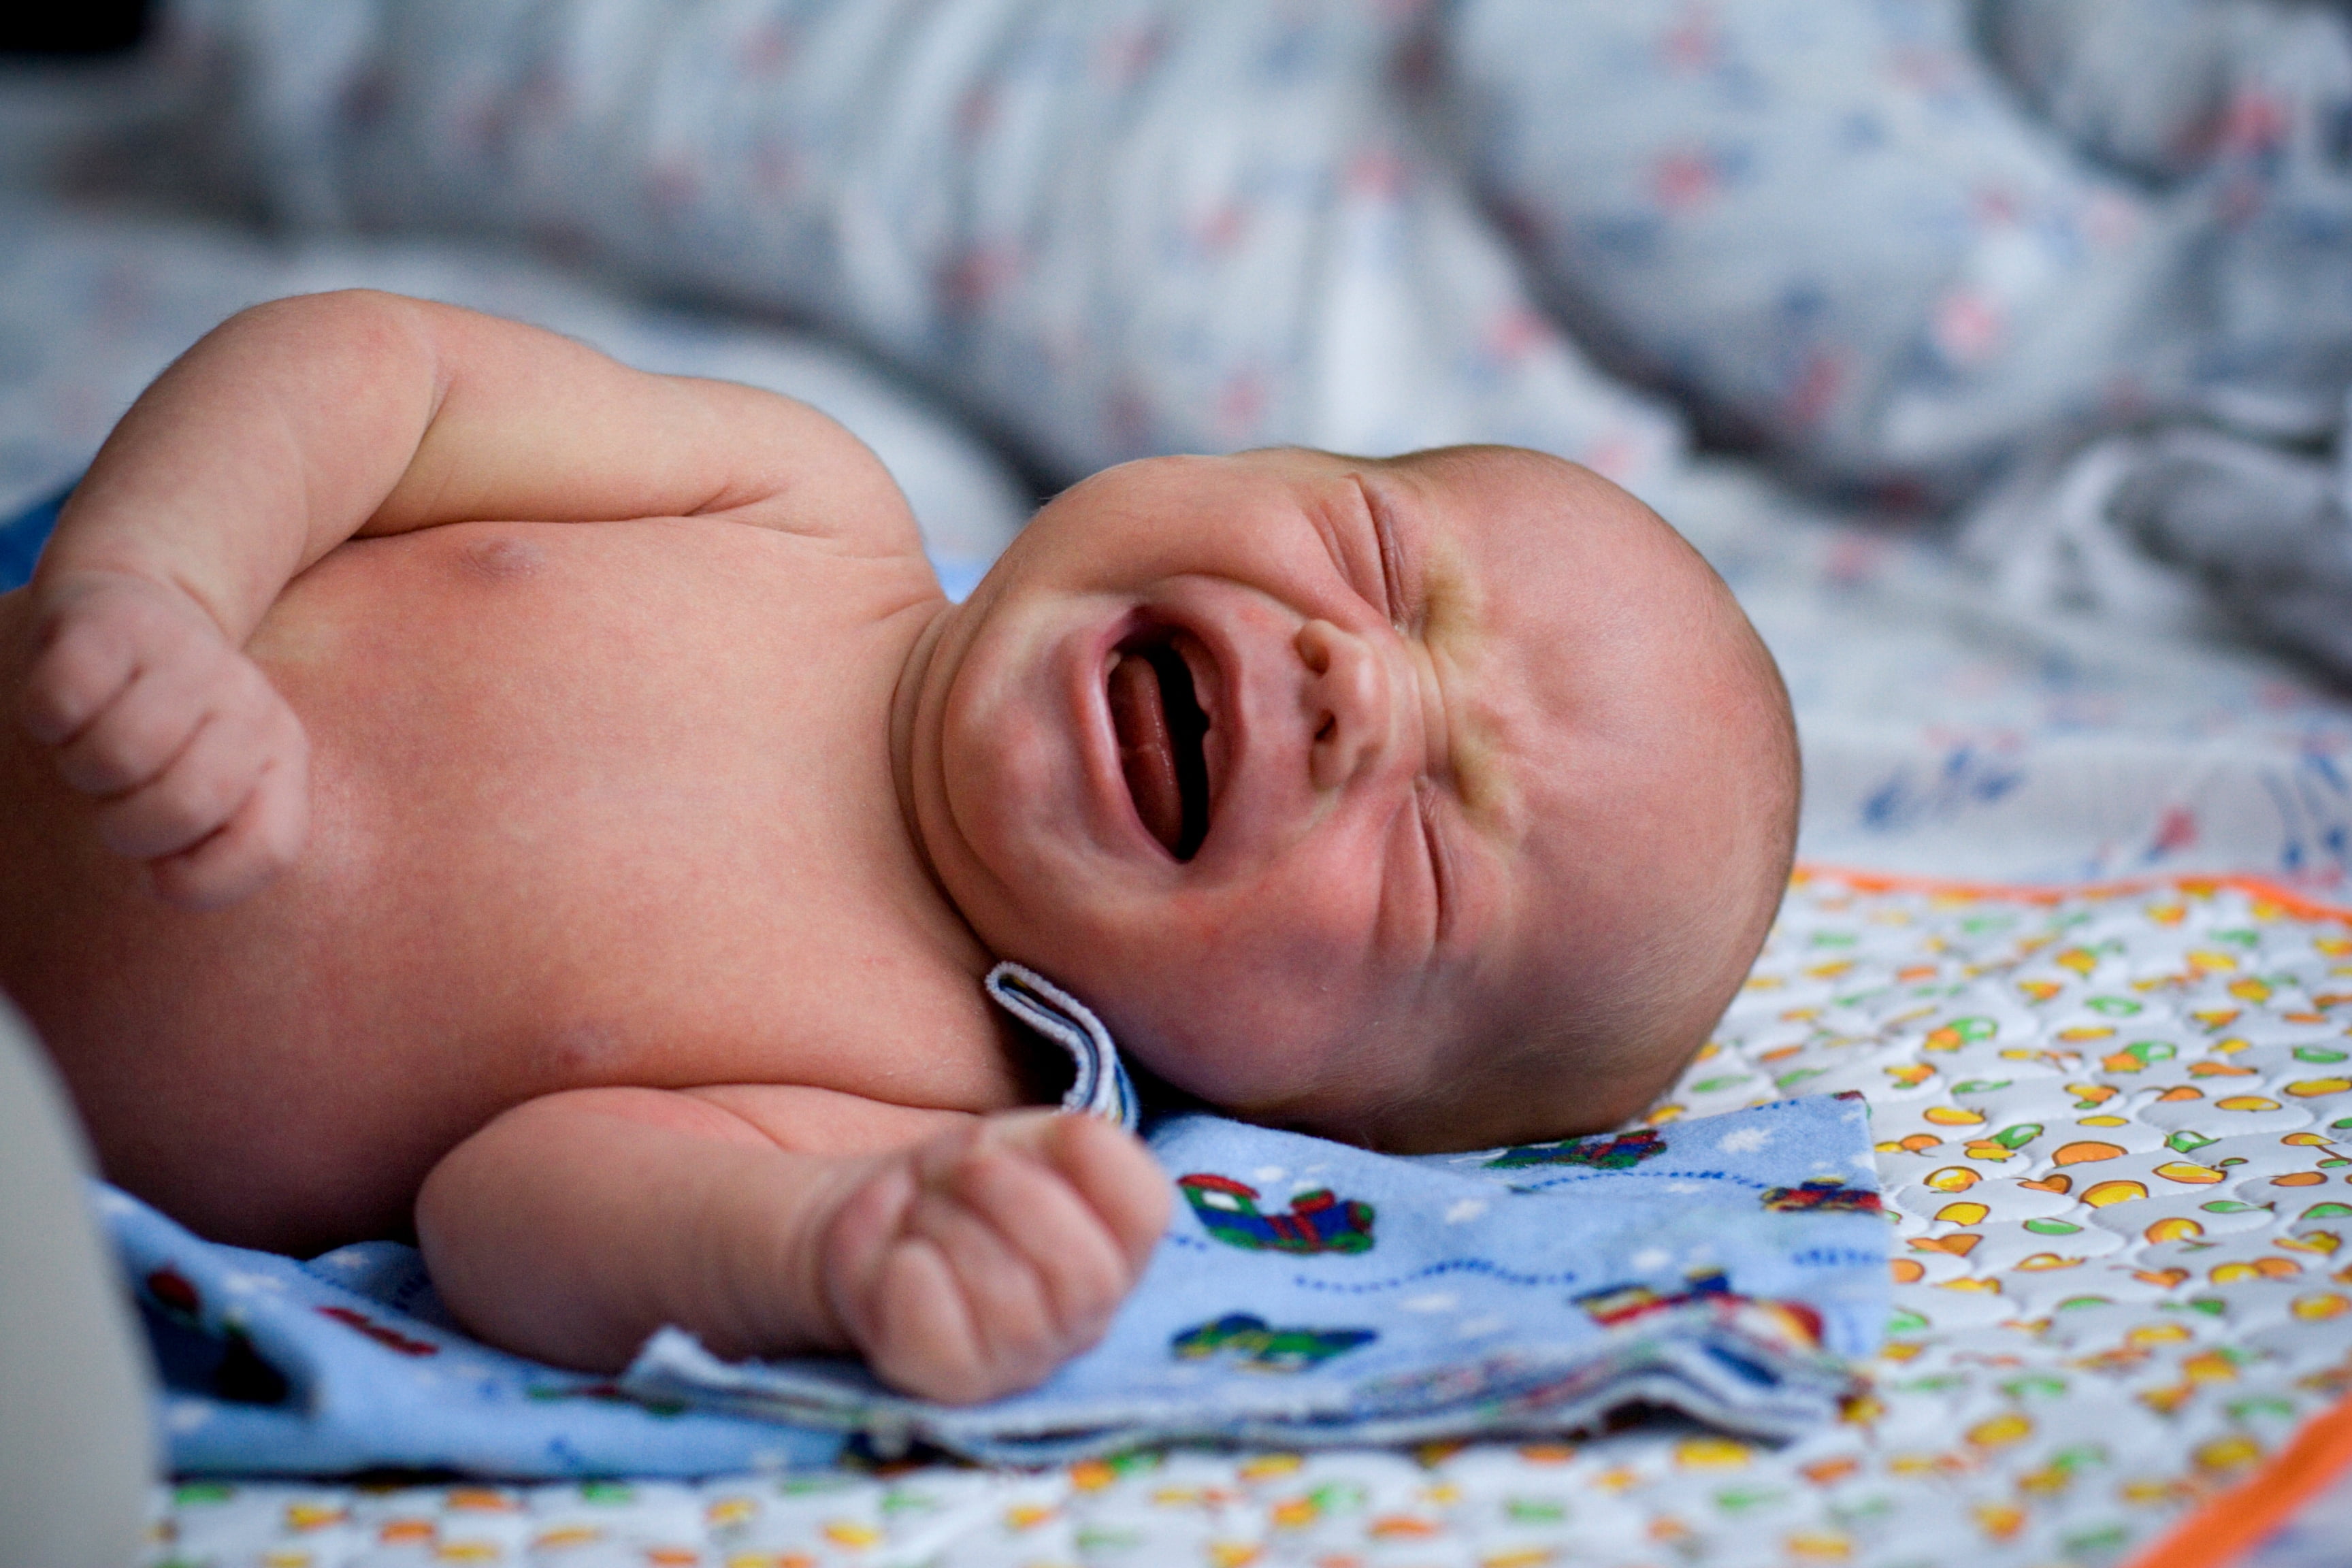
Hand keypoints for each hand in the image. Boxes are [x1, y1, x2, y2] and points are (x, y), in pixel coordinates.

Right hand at [18, 570, 309, 908]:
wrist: (138, 610)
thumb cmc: (174, 729)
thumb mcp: (222, 794)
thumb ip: (223, 857)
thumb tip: (167, 882)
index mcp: (282, 751)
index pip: (269, 847)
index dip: (203, 881)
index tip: (166, 868)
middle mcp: (246, 699)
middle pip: (184, 806)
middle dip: (129, 826)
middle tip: (123, 794)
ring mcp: (184, 656)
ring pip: (116, 757)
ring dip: (84, 769)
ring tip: (95, 742)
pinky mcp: (110, 622)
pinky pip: (64, 701)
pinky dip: (50, 719)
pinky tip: (68, 705)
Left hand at [818, 1110, 1169, 1403]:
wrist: (881, 1225)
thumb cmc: (964, 1184)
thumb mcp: (1019, 1139)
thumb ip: (1065, 1139)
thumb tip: (1083, 1134)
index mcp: (1115, 1244)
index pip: (1144, 1209)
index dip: (1097, 1159)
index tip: (1050, 1134)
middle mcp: (1083, 1316)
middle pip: (1088, 1274)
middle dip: (1010, 1196)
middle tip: (965, 1169)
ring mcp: (1022, 1359)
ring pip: (1010, 1305)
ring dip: (948, 1227)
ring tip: (923, 1211)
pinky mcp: (953, 1381)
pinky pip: (943, 1339)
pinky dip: (914, 1279)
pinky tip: (905, 1257)